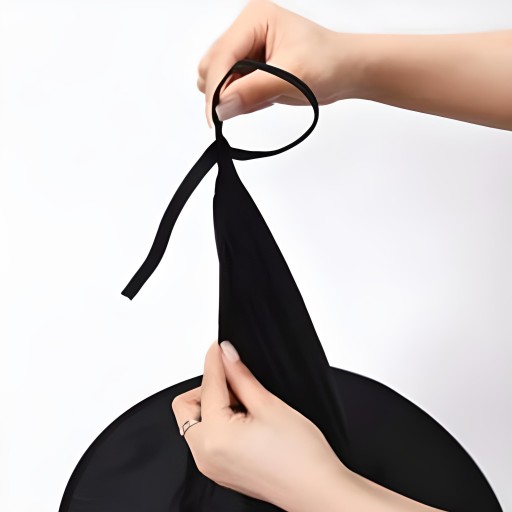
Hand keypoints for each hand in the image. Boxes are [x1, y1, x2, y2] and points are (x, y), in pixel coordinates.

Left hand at [171, 340, 348, 510]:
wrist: (317, 490)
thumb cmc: (300, 457)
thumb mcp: (268, 405)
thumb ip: (241, 377)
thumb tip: (227, 356)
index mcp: (214, 438)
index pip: (208, 386)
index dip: (215, 361)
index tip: (220, 347)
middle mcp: (205, 456)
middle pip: (186, 406)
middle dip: (208, 387)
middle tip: (235, 380)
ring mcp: (211, 466)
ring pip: (196, 421)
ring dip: (214, 404)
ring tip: (246, 401)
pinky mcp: (220, 470)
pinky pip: (206, 438)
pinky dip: (218, 421)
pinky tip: (244, 417)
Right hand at [196, 0, 355, 127]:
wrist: (345, 71)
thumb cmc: (328, 63)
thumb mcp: (292, 78)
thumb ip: (253, 91)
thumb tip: (221, 108)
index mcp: (255, 19)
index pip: (222, 55)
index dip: (216, 87)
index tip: (216, 116)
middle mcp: (246, 30)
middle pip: (211, 65)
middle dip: (221, 91)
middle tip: (243, 108)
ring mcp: (246, 48)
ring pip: (216, 78)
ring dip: (230, 96)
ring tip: (262, 98)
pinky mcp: (249, 67)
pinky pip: (229, 88)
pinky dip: (240, 100)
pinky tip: (264, 98)